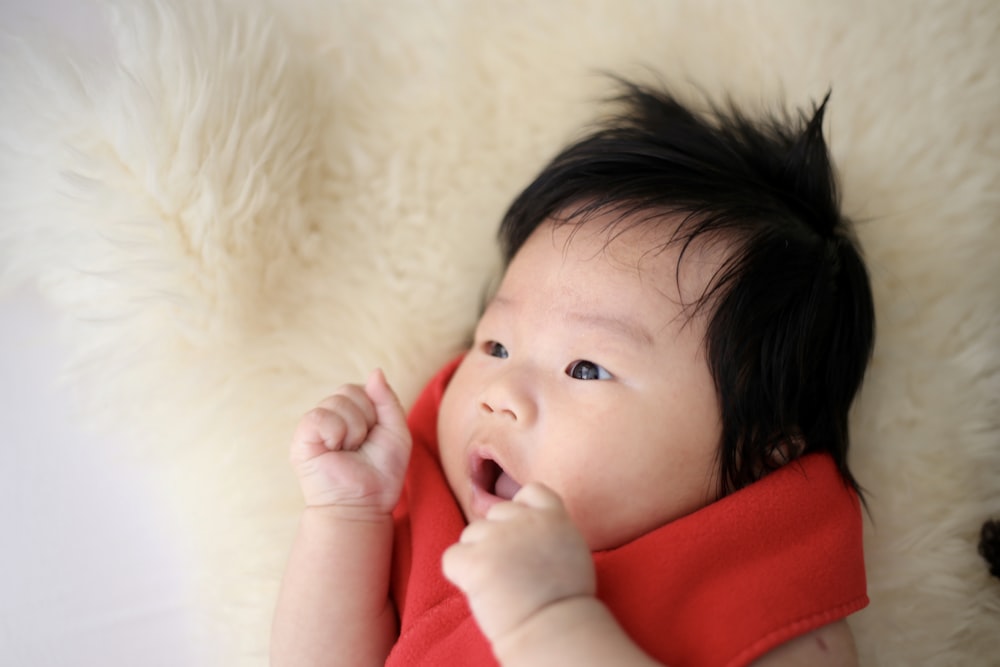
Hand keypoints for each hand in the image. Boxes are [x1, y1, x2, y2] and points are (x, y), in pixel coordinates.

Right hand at [289, 369, 410, 511]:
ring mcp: (315, 426)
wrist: (365, 505)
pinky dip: (335, 432)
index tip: (375, 435)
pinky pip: (319, 416)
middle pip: (349, 390)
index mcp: (352, 413)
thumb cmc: (381, 474)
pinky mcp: (302, 438)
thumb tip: (375, 371)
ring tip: (349, 451)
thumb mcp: (396, 432)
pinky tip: (335, 449)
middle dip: (366, 419)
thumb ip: (388, 400)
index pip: (363, 388)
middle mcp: (331, 416)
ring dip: (353, 430)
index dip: (376, 410)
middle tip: (361, 445)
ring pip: (337, 401)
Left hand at [442, 483, 595, 645]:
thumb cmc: (564, 603)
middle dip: (496, 537)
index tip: (523, 535)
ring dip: (478, 555)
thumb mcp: (572, 551)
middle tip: (510, 571)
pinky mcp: (474, 561)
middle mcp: (525, 520)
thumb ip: (550, 530)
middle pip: (495, 513)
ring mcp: (498, 538)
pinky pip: (451, 558)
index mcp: (554, 517)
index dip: (522, 510)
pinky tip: (479, 591)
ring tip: (499, 585)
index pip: (531, 492)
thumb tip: (523, 527)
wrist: (554, 632)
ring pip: (471, 534)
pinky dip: (459, 574)